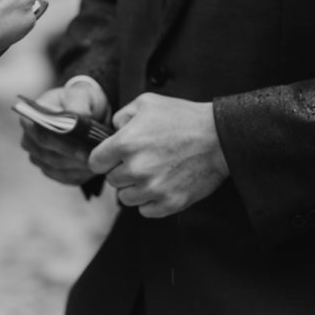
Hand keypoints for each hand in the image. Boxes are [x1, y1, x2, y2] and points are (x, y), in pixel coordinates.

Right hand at [20, 79, 110, 186]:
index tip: (84, 150)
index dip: (63, 145)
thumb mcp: (82, 95)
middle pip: (48, 155)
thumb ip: (78, 103)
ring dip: (78, 168)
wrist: (85, 110)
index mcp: (30, 117)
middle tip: (96, 159)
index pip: (42, 135)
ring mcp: (37, 156)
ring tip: (99, 162)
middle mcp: (29, 138)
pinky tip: (93, 168)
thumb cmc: (81, 100)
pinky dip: (79, 175)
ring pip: (57, 168)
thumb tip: (77, 115)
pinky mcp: (49, 169)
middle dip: (73, 158)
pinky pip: (63, 177)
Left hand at [89, 94, 228, 217]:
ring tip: (152, 173)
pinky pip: (145, 210)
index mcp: (125, 143)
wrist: (220, 138)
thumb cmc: (184, 118)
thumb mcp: (147, 103)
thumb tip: (112, 130)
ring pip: (126, 198)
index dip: (104, 158)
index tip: (113, 156)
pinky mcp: (169, 203)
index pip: (95, 162)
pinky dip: (150, 201)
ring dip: (134, 188)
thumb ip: (122, 115)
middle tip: (141, 160)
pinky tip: (162, 185)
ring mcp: (152, 189)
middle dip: (121, 171)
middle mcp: (135, 169)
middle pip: (112, 180)